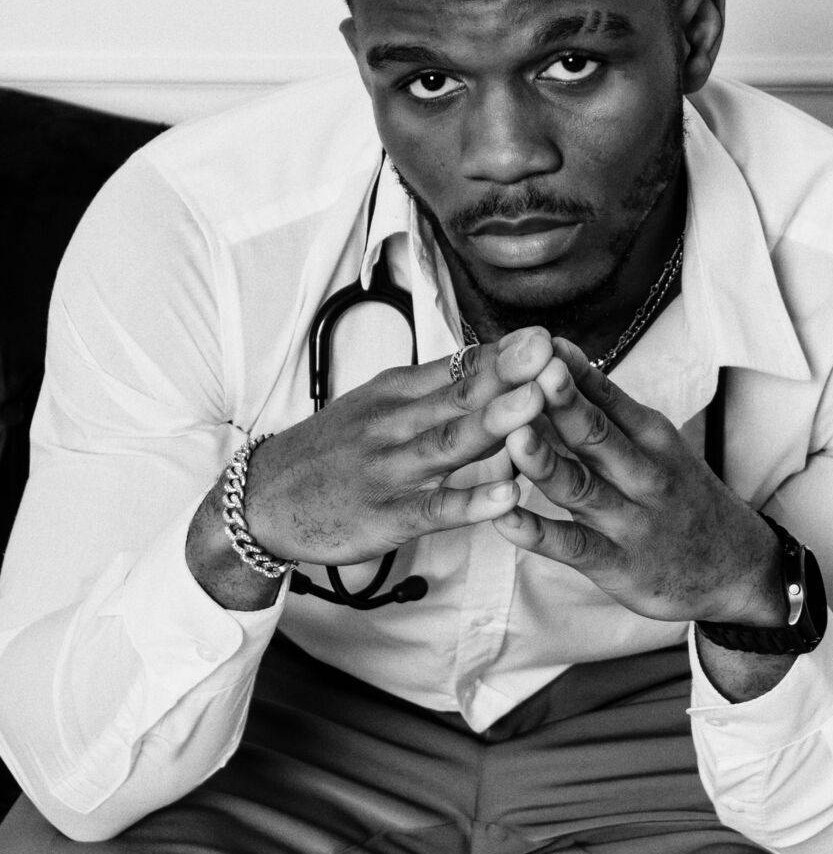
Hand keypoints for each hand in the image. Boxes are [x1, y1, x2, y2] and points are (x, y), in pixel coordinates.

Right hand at [242, 327, 553, 567]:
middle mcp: (395, 424)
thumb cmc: (332, 451)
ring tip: (536, 404)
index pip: (457, 367)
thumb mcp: (376, 404)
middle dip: (507, 373)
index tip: (544, 336)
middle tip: (548, 351)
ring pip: (450, 444)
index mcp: (396, 393)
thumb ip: (433, 387)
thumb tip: (494, 360)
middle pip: (458, 396)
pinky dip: (471, 502)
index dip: (502, 354)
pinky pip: (434, 508)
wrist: (263, 500)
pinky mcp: (387, 516)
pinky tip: (507, 496)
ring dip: (496, 423)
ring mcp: (391, 470)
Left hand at [494, 339, 783, 624]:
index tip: (541, 343)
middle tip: (535, 373)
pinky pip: (572, 547)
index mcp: (651, 436)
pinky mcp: (615, 564)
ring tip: (513, 436)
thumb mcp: (657, 444)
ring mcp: (629, 521)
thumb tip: (556, 356)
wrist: (737, 569)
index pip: (608, 397)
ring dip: (545, 462)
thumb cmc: (682, 495)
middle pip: (597, 435)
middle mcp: (643, 474)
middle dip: (565, 404)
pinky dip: (537, 534)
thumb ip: (607, 406)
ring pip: (581, 488)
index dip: (573, 372)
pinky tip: (503, 518)